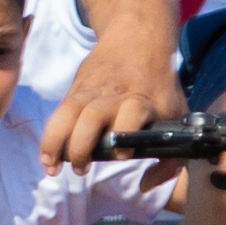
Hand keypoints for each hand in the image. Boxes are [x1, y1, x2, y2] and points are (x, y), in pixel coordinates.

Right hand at [41, 25, 181, 171]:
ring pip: (68, 113)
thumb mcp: (178, 115)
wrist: (139, 38)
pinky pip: (59, 112)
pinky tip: (48, 156)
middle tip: (82, 169)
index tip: (119, 156)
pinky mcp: (76, 89)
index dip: (124, 135)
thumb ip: (171, 156)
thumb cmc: (161, 86)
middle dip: (82, 146)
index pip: (131, 115)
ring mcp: (92, 90)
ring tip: (53, 167)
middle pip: (92, 116)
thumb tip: (145, 186)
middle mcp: (115, 94)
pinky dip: (50, 135)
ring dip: (56, 142)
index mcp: (143, 100)